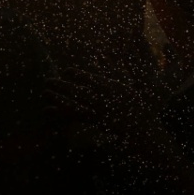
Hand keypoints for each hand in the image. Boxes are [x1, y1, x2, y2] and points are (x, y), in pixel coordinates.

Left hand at [49, 68, 167, 155]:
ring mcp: (103, 112)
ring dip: (58, 96)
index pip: (93, 78)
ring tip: (44, 92)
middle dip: (62, 85)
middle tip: (48, 80)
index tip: (67, 71)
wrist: (149, 135)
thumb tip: (108, 59)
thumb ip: (119, 74)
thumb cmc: (142, 112)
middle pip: (80, 89)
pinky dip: (62, 112)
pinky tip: (49, 110)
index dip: (78, 74)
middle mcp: (108, 98)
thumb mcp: (132, 90)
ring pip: (76, 102)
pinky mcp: (99, 124)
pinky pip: (77, 117)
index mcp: (116, 88)